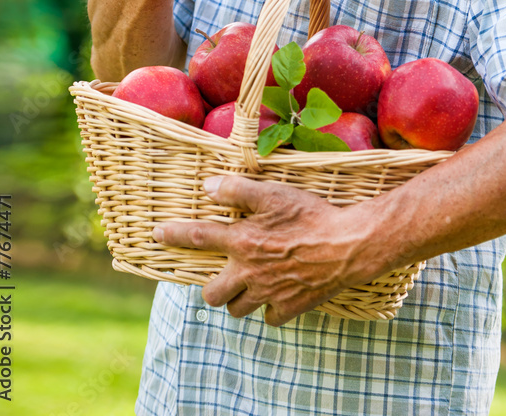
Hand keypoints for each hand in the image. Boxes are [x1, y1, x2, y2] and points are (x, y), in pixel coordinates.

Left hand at [151, 176, 382, 325]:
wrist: (348, 245)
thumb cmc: (310, 215)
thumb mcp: (273, 193)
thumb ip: (236, 189)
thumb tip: (206, 187)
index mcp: (242, 242)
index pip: (198, 238)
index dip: (174, 235)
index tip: (156, 234)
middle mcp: (249, 273)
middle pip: (212, 295)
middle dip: (212, 288)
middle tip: (224, 276)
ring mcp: (268, 294)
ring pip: (238, 310)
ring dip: (239, 299)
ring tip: (250, 284)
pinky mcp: (289, 308)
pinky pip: (269, 317)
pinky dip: (270, 309)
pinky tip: (278, 293)